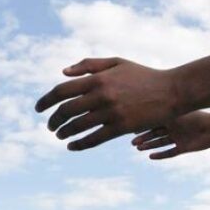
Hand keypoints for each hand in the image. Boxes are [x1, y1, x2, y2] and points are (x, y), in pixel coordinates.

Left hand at [35, 57, 180, 150]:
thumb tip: (63, 73)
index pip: (62, 90)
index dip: (46, 101)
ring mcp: (111, 112)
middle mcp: (102, 95)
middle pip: (66, 110)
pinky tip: (72, 146)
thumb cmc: (143, 75)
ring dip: (63, 133)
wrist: (171, 91)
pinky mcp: (121, 127)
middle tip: (50, 126)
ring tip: (59, 135)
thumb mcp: (117, 62)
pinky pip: (94, 139)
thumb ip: (89, 65)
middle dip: (53, 120)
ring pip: (77, 126)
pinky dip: (79, 144)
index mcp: (98, 78)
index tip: (38, 109)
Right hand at [132, 111, 209, 158]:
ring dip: (149, 146)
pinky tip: (151, 157)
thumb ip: (160, 112)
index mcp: (171, 117)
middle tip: (132, 142)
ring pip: (160, 143)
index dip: (142, 125)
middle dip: (143, 137)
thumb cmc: (195, 117)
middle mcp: (174, 127)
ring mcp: (178, 137)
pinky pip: (170, 153)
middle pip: (155, 133)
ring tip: (138, 149)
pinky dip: (161, 155)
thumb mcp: (175, 114)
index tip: (130, 128)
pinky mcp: (184, 147)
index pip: (153, 121)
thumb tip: (142, 108)